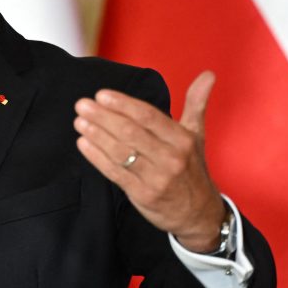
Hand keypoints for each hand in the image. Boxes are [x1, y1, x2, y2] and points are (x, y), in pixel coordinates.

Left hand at [73, 71, 225, 252]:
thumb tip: (208, 73)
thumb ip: (196, 103)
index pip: (148, 116)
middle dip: (103, 117)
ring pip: (120, 152)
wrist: (198, 213)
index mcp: (182, 139)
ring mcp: (156, 178)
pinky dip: (96, 157)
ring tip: (79, 121)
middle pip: (130, 132)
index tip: (101, 94)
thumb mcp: (197, 135)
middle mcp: (171, 158)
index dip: (123, 104)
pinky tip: (83, 143)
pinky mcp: (142, 194)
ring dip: (96, 135)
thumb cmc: (191, 167)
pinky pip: (114, 172)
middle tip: (82, 105)